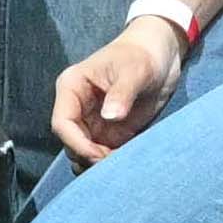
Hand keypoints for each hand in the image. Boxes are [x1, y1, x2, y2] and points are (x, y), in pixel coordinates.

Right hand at [49, 14, 189, 162]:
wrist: (160, 54)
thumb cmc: (142, 56)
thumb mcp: (134, 71)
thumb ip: (121, 94)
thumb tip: (110, 117)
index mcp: (72, 88)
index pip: (62, 123)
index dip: (77, 144)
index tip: (100, 155)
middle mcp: (78, 108)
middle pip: (70, 143)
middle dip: (89, 157)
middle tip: (116, 165)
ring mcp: (93, 122)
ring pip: (83, 152)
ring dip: (98, 165)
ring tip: (121, 167)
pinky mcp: (110, 133)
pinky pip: (102, 155)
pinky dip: (111, 164)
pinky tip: (127, 164)